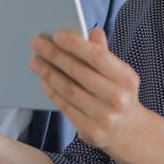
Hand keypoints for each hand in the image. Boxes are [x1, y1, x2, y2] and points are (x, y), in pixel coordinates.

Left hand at [29, 28, 145, 153]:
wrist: (129, 132)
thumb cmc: (119, 95)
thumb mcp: (119, 74)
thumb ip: (104, 53)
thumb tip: (93, 32)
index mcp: (126, 79)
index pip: (97, 56)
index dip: (75, 45)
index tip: (56, 35)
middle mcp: (117, 98)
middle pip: (78, 72)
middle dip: (54, 56)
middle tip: (37, 44)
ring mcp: (104, 117)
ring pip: (68, 90)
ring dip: (48, 73)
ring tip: (35, 62)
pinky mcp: (90, 130)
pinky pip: (65, 106)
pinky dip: (52, 91)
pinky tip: (43, 80)